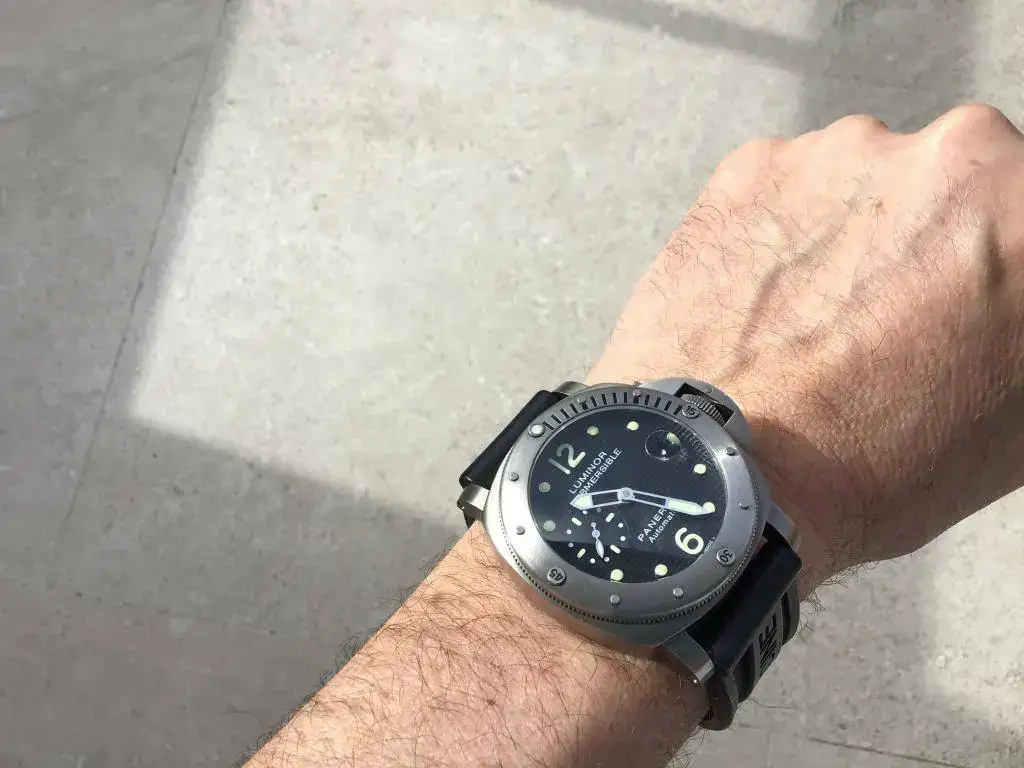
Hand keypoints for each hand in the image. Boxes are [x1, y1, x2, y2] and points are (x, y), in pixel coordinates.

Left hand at [590, 104, 1023, 588]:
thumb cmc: (883, 465)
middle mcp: (955, 152)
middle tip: (899, 319)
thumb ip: (1018, 323)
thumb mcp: (1022, 418)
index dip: (999, 268)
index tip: (970, 304)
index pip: (1018, 226)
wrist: (730, 472)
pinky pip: (784, 193)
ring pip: (866, 184)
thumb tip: (999, 304)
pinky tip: (764, 307)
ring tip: (817, 326)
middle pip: (957, 186)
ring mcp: (843, 150)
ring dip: (855, 236)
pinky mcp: (753, 165)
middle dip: (936, 242)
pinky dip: (779, 237)